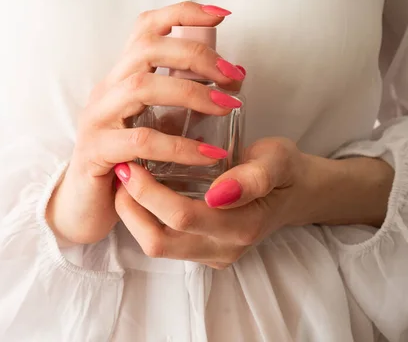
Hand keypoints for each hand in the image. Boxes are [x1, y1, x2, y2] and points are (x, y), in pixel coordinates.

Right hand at [46, 2, 245, 245]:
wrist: (81, 206)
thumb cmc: (124, 163)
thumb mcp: (152, 122)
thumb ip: (178, 101)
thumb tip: (230, 80)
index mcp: (120, 79)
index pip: (145, 28)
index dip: (181, 13)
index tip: (222, 15)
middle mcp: (106, 92)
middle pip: (146, 49)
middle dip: (196, 55)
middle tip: (234, 76)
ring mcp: (97, 120)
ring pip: (142, 87)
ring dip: (192, 93)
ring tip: (228, 107)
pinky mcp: (96, 152)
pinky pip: (141, 141)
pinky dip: (180, 145)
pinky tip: (208, 154)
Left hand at [114, 137, 312, 268]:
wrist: (295, 192)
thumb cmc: (283, 170)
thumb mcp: (277, 160)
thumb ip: (254, 176)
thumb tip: (217, 194)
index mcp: (242, 225)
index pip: (182, 216)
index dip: (149, 191)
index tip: (131, 161)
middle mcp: (224, 249)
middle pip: (159, 240)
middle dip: (130, 205)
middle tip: (121, 170)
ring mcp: (212, 255)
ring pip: (156, 245)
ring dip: (132, 215)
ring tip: (124, 181)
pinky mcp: (202, 253)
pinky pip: (163, 242)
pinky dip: (143, 219)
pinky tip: (140, 192)